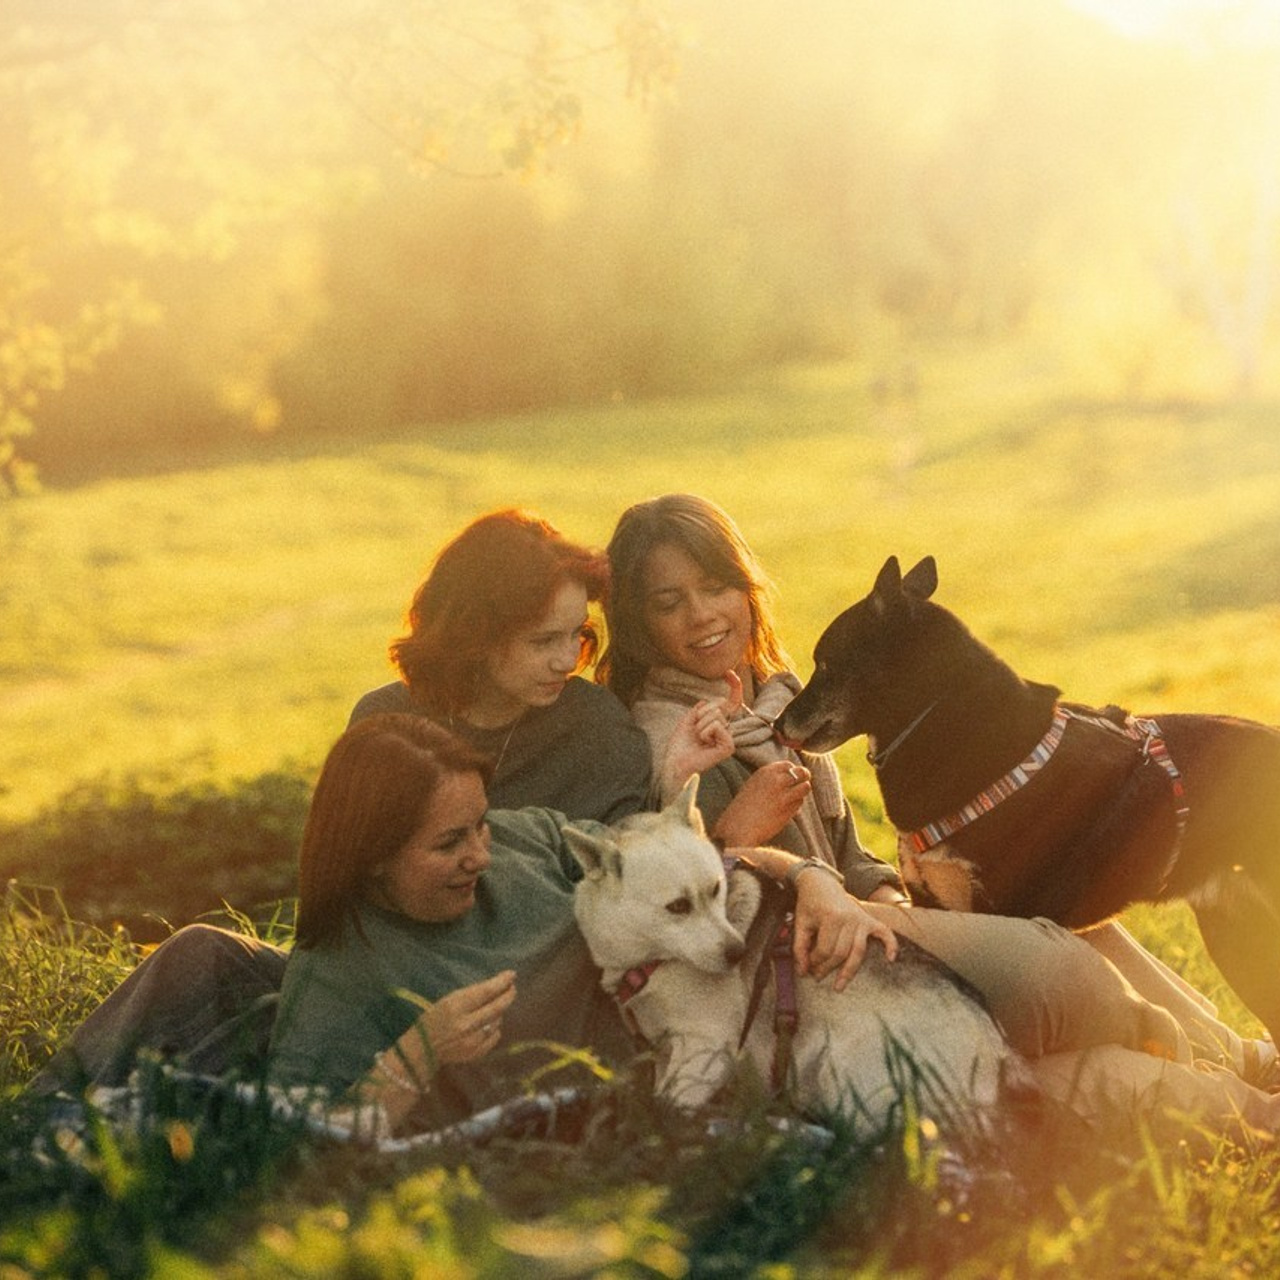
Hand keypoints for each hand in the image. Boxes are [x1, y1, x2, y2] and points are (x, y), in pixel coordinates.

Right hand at [399, 969, 516, 1074]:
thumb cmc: (432, 1019)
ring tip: (495, 1006)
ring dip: (499, 1012)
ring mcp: (471, 1041)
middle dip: (508, 995)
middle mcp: (465, 1024)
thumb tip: (497, 986)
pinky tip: (489, 1023)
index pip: (486, 992)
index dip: (502, 982)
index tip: (512, 974)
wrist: (421, 1050)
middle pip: (496, 1007)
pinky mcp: (475, 1054)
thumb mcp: (447, 1000)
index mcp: (455, 1007)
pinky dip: (495, 1028)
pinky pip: (494, 1037)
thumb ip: (471, 995)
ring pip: (497, 1021)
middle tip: (512, 988)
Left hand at [656, 672, 743, 799]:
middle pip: (719, 705)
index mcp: (719, 724)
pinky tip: (703, 743)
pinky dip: (704, 732)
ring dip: (700, 725)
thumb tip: (706, 701)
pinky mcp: (728, 747)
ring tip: (697, 739)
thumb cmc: (680, 746)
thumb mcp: (687, 721)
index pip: (731, 702)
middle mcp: (727, 730)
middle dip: (700, 714)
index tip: (729, 673)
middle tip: (694, 731)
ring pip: (716, 715)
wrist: (675, 763)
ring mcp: (728, 739)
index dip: (734, 686)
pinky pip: (717, 725)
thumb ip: (698, 710)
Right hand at [713, 760, 811, 845]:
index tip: (791, 777)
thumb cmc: (742, 809)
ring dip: (802, 791)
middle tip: (802, 783)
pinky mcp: (789, 809)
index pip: (788, 765)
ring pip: (805, 786)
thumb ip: (769, 780)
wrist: (738, 828)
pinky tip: (787, 810)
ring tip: (795, 797)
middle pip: (801, 772)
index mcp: (765, 772)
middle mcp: (776, 780)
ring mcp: (784, 794)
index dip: (792, 771)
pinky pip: (799, 802)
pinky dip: (796, 805)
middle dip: (804, 777)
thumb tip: (789, 778)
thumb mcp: (753, 786)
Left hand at [792, 873, 897, 992]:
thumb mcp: (800, 923)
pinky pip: (884, 933)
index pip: (825, 950)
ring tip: (839, 986)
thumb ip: (800, 947)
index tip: (808, 966)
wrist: (821, 882)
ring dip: (848, 971)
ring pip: (858, 951)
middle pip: (841, 953)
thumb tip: (803, 972)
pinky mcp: (869, 919)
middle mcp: (849, 918)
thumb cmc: (809, 904)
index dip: (815, 962)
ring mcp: (861, 918)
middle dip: (827, 968)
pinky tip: (890, 959)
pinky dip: (890, 945)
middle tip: (817, 976)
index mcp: (831, 917)